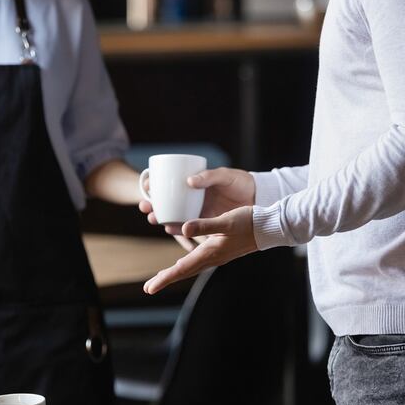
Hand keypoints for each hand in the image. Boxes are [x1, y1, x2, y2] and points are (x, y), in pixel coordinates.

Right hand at [139, 167, 254, 234]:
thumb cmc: (241, 182)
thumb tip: (189, 181)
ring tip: (153, 218)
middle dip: (152, 204)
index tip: (147, 186)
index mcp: (194, 183)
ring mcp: (198, 210)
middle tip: (145, 207)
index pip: (168, 183)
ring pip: (174, 215)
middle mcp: (192, 197)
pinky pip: (187, 227)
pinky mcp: (205, 223)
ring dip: (161, 217)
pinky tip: (170, 229)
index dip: (154, 185)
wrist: (258, 198)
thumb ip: (209, 176)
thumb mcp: (225, 176)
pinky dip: (177, 229)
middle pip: (166, 201)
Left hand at [144, 206, 256, 293]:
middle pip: (184, 272)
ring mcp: (217, 256)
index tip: (150, 288)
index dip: (164, 278)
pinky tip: (184, 263)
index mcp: (210, 252)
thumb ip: (204, 225)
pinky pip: (198, 261)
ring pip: (191, 268)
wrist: (270, 228)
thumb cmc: (249, 222)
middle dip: (165, 279)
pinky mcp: (221, 251)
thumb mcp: (226, 221)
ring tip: (161, 278)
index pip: (182, 269)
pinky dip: (187, 265)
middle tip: (149, 288)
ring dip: (175, 273)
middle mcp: (212, 258)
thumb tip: (184, 228)